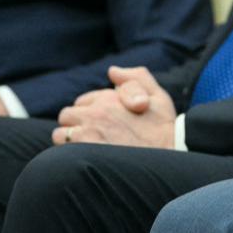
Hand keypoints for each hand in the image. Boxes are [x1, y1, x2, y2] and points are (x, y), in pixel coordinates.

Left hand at [52, 66, 176, 147]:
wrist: (171, 157)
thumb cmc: (165, 130)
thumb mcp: (159, 97)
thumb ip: (137, 78)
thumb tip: (112, 71)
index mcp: (110, 98)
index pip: (83, 102)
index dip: (90, 112)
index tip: (102, 123)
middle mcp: (96, 113)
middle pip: (67, 116)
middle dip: (75, 124)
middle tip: (90, 137)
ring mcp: (88, 134)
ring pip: (60, 134)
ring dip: (69, 141)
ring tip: (86, 150)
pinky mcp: (84, 154)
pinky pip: (62, 151)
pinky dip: (69, 155)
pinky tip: (85, 161)